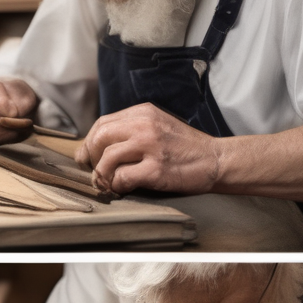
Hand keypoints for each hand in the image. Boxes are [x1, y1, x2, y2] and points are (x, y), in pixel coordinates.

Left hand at [75, 102, 221, 195]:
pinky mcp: (156, 169)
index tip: (87, 157)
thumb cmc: (187, 149)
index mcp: (144, 113)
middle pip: (100, 138)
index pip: (103, 123)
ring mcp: (151, 147)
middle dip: (92, 157)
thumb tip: (101, 146)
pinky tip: (123, 188)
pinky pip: (122, 177)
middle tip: (96, 172)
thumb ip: (134, 130)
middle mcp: (145, 126)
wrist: (216, 160)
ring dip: (102, 175)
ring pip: (107, 158)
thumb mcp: (160, 127)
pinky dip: (117, 186)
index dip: (89, 142)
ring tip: (108, 184)